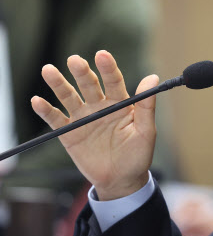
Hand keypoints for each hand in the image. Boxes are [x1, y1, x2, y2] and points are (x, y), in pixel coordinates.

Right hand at [31, 50, 156, 199]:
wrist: (122, 180)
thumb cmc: (138, 155)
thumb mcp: (146, 131)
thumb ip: (146, 106)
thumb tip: (152, 78)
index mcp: (120, 103)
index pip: (114, 81)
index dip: (108, 68)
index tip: (102, 55)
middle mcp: (100, 106)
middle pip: (89, 85)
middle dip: (82, 72)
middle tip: (75, 60)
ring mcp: (84, 118)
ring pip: (69, 97)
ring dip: (59, 84)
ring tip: (49, 71)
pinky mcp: (70, 133)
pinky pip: (56, 120)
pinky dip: (46, 111)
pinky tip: (38, 101)